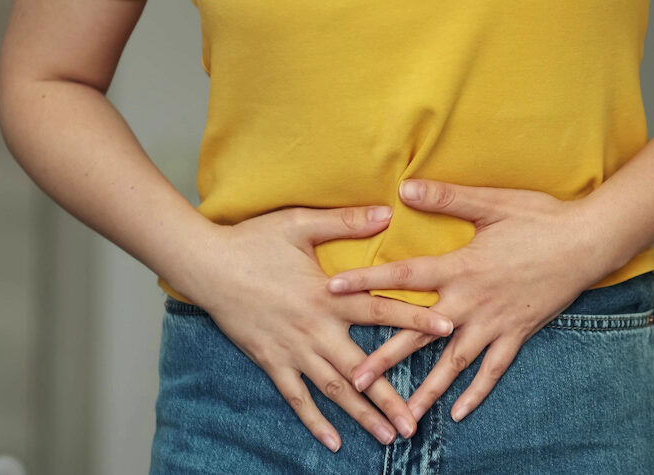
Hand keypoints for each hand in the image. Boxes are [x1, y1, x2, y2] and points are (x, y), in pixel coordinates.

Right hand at [181, 204, 454, 451]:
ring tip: (390, 437)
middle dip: (392, 396)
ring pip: (335, 390)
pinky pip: (296, 397)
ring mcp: (293, 350)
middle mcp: (315, 329)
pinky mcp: (271, 361)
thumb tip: (387, 212)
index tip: (448, 329)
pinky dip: (314, 421)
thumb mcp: (300, 223)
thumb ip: (345, 221)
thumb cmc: (253, 241)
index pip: (381, 309)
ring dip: (363, 415)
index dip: (416, 318)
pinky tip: (334, 441)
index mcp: (327, 295)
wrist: (205, 266)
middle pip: (363, 367)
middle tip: (418, 421)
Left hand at [326, 179, 618, 422]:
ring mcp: (494, 323)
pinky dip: (476, 392)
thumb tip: (404, 187)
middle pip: (419, 334)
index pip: (403, 276)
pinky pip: (493, 370)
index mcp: (460, 267)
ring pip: (453, 362)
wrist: (587, 242)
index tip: (332, 291)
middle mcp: (471, 302)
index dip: (366, 282)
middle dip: (385, 358)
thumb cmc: (539, 218)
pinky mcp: (517, 334)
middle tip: (354, 380)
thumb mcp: (491, 203)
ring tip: (401, 415)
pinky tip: (458, 413)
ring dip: (426, 389)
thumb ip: (446, 198)